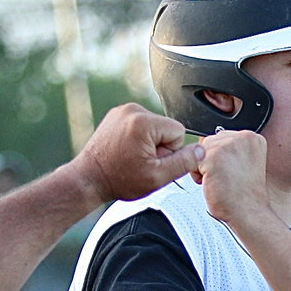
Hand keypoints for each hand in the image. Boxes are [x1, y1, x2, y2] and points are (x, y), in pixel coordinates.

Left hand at [72, 103, 205, 204]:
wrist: (89, 178)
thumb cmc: (119, 180)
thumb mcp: (157, 177)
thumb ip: (183, 163)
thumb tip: (201, 150)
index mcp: (143, 122)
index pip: (178, 131)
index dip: (170, 151)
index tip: (152, 161)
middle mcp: (133, 110)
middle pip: (166, 127)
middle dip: (159, 146)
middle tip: (140, 162)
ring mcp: (123, 110)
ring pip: (154, 127)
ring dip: (148, 143)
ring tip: (131, 158)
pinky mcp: (117, 114)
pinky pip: (141, 125)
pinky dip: (137, 138)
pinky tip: (125, 151)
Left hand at [195, 129, 270, 228]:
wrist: (249, 212)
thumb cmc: (244, 194)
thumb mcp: (243, 163)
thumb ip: (231, 150)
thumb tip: (206, 144)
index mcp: (252, 138)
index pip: (222, 138)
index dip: (221, 158)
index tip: (231, 173)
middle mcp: (242, 137)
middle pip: (210, 142)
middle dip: (211, 162)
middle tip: (226, 180)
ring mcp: (227, 146)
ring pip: (201, 152)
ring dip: (204, 168)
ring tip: (221, 182)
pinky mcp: (213, 157)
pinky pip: (194, 163)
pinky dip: (198, 176)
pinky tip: (214, 185)